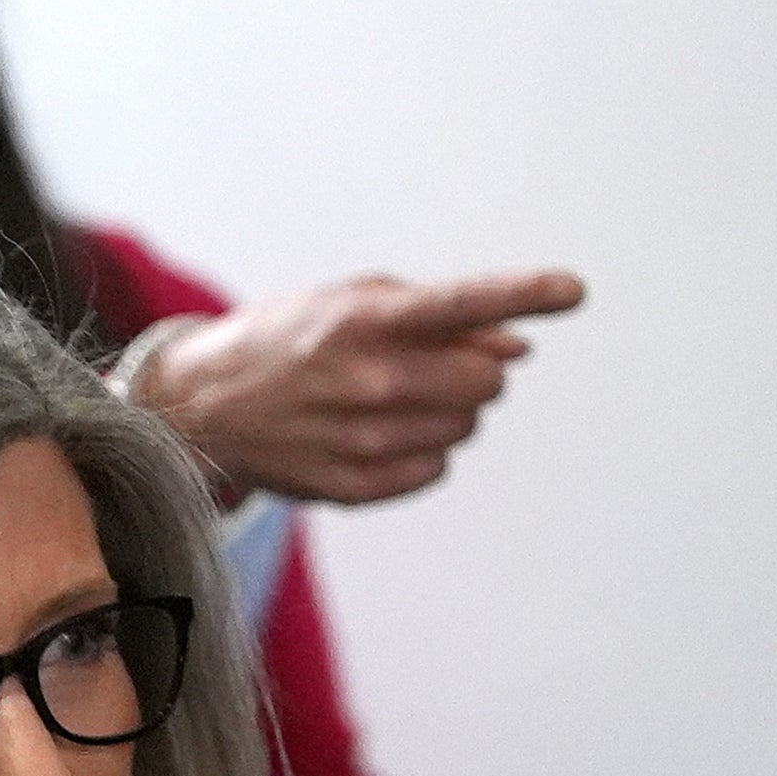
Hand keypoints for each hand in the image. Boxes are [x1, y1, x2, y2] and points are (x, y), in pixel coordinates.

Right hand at [129, 268, 583, 503]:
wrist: (202, 403)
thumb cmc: (292, 339)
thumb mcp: (354, 303)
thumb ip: (442, 319)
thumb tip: (520, 347)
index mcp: (366, 319)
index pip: (464, 303)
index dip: (524, 293)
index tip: (574, 290)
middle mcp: (369, 379)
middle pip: (486, 380)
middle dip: (475, 369)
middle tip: (433, 365)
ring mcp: (362, 438)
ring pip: (465, 427)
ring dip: (447, 411)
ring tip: (390, 400)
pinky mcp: (355, 485)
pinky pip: (435, 469)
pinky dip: (420, 451)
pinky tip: (374, 435)